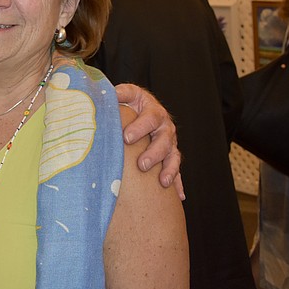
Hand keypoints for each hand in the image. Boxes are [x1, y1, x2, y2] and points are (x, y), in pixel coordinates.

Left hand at [115, 83, 184, 199]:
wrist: (142, 108)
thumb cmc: (131, 102)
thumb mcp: (127, 93)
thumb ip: (120, 93)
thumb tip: (110, 93)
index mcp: (153, 111)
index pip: (150, 118)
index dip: (139, 127)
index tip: (126, 137)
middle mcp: (165, 127)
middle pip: (164, 140)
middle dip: (154, 153)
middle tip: (142, 164)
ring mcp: (170, 143)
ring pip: (173, 156)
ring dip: (169, 169)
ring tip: (162, 181)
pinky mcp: (170, 156)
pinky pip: (177, 171)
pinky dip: (178, 182)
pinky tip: (178, 196)